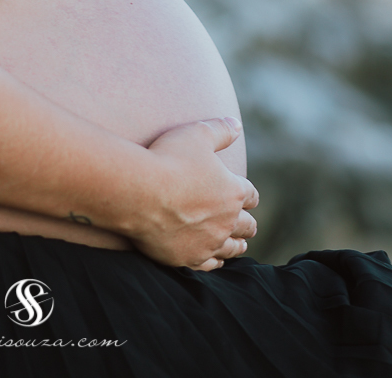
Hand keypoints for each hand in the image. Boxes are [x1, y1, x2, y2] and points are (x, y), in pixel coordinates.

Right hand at [129, 117, 257, 270]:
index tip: (246, 195)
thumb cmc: (169, 159)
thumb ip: (220, 130)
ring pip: (231, 248)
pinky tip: (215, 261)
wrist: (140, 192)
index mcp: (233, 191)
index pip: (251, 194)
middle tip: (247, 224)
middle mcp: (227, 221)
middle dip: (247, 223)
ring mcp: (209, 242)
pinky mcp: (189, 257)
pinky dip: (215, 262)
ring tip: (239, 244)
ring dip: (236, 244)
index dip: (249, 193)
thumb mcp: (197, 134)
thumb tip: (237, 124)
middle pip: (246, 226)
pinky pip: (209, 265)